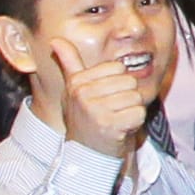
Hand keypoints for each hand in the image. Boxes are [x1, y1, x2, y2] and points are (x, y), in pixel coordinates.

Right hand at [49, 35, 155, 159]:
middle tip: (112, 111)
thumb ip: (69, 63)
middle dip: (127, 97)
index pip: (118, 67)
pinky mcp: (110, 125)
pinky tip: (121, 129)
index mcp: (77, 82)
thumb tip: (55, 40)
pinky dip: (135, 122)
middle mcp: (83, 94)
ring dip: (131, 110)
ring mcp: (96, 110)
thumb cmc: (84, 118)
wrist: (86, 154)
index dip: (118, 83)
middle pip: (129, 80)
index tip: (105, 97)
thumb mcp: (74, 89)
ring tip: (116, 119)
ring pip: (136, 96)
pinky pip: (139, 113)